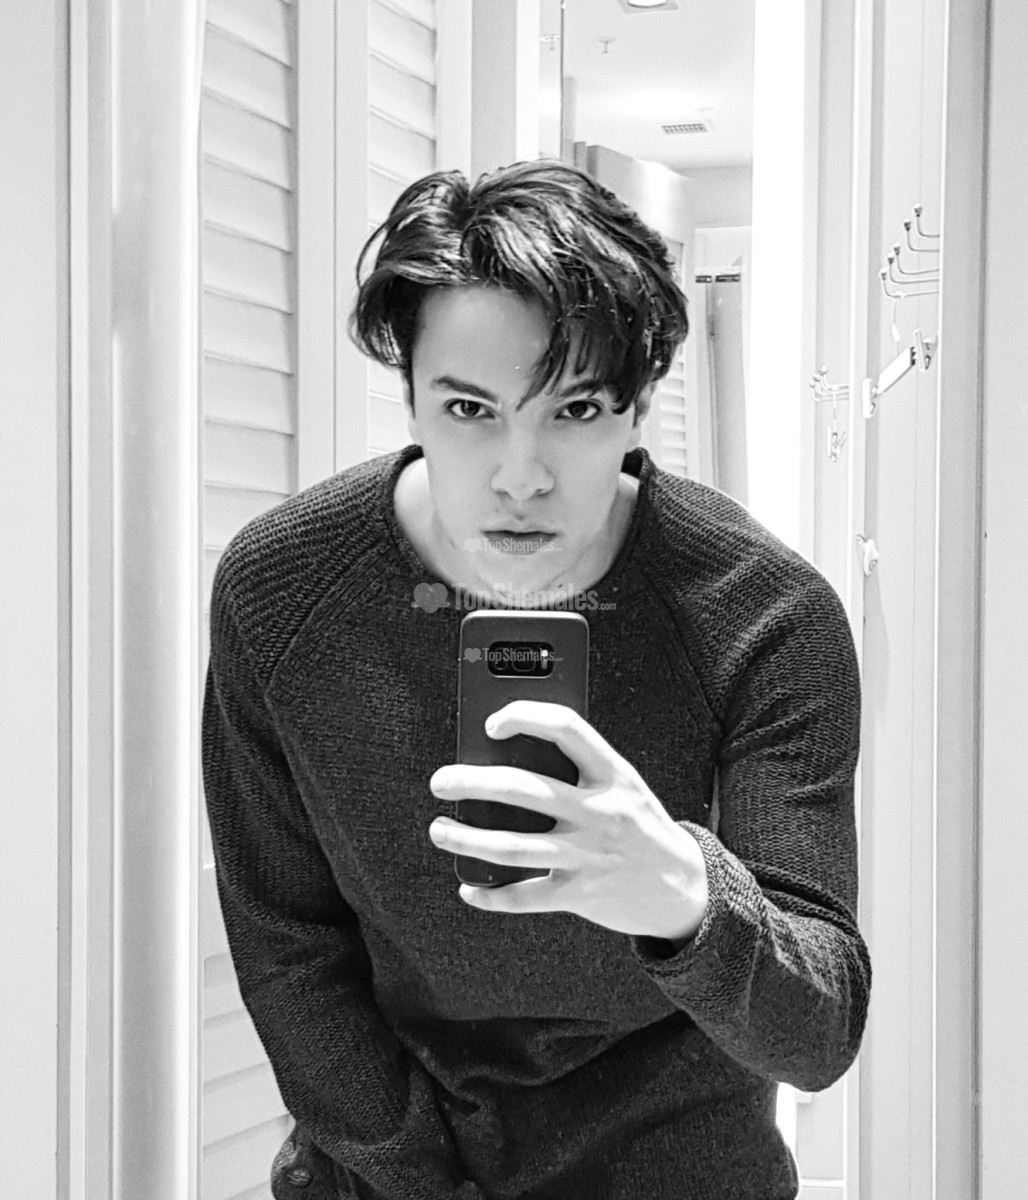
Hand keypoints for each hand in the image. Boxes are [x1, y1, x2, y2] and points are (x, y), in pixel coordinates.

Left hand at [427, 700, 707, 941]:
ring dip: (465, 838)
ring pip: (510, 847)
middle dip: (470, 783)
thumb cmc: (638, 824)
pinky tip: (468, 887)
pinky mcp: (580, 895)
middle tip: (441, 781)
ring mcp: (589, 856)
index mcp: (613, 773)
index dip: (523, 716)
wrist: (685, 888)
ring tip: (439, 830)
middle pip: (522, 789)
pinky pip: (522, 896)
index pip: (565, 727)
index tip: (490, 723)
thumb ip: (578, 769)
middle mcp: (601, 812)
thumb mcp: (622, 785)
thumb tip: (505, 755)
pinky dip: (488, 895)